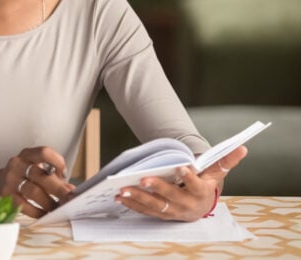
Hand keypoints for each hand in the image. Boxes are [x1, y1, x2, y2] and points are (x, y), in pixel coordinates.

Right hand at [0, 146, 74, 217]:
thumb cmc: (21, 175)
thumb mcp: (33, 168)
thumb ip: (51, 175)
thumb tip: (70, 189)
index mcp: (26, 154)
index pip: (44, 152)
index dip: (57, 162)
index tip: (64, 174)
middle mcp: (17, 164)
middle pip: (40, 175)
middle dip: (58, 188)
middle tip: (69, 198)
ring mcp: (10, 180)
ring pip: (33, 192)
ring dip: (49, 202)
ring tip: (57, 208)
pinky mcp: (6, 196)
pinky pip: (24, 206)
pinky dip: (37, 211)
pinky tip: (44, 213)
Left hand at [115, 146, 247, 220]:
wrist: (201, 206)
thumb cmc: (206, 184)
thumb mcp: (216, 173)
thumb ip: (226, 160)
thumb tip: (243, 147)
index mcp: (202, 193)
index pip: (196, 185)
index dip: (189, 177)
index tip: (181, 167)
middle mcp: (187, 205)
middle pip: (171, 197)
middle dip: (157, 188)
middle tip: (143, 179)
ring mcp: (173, 212)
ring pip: (155, 206)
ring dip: (138, 198)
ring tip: (123, 189)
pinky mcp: (161, 214)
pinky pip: (145, 211)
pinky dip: (132, 204)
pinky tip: (120, 196)